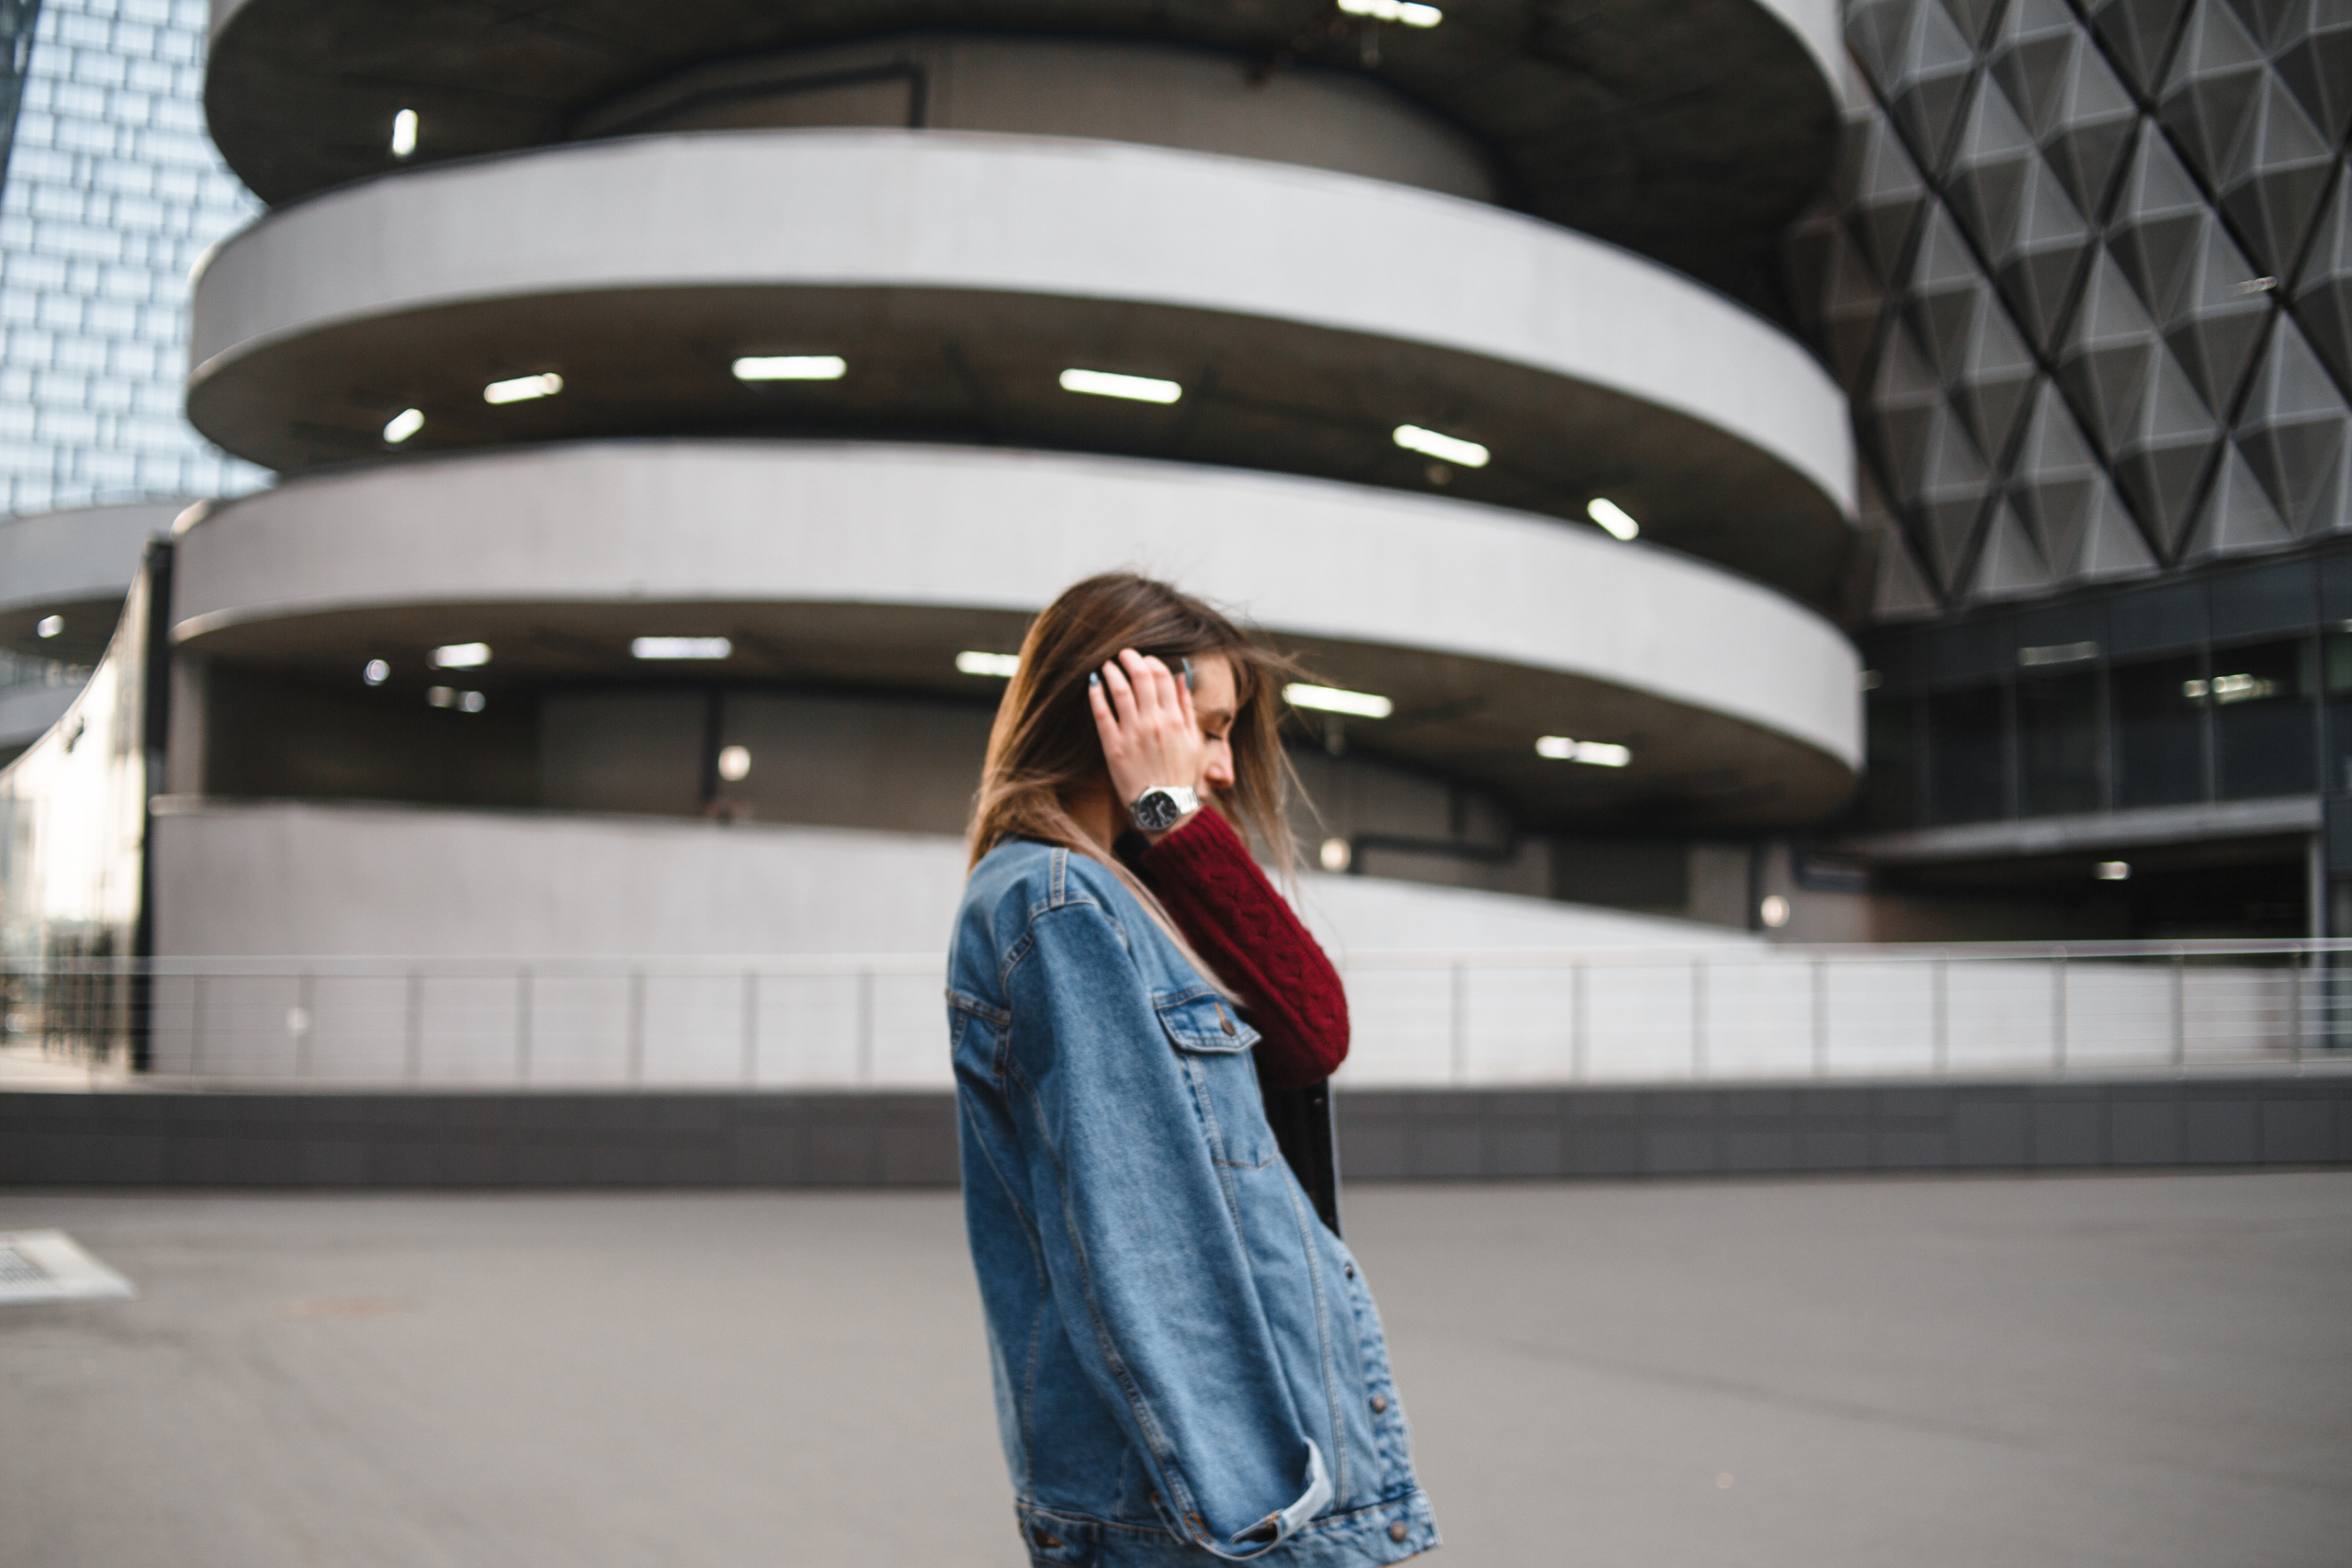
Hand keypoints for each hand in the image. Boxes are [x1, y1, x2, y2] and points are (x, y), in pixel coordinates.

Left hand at [1088, 649, 1203, 834]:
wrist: (1164, 807)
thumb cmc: (1180, 776)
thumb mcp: (1193, 741)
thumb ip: (1187, 708)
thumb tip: (1181, 677)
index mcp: (1176, 720)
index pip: (1162, 677)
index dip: (1152, 663)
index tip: (1145, 660)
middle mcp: (1154, 722)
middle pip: (1141, 678)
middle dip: (1131, 659)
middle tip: (1123, 653)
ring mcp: (1133, 734)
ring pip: (1120, 691)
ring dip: (1112, 672)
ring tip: (1107, 665)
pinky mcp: (1114, 747)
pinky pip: (1102, 714)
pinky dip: (1096, 695)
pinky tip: (1093, 684)